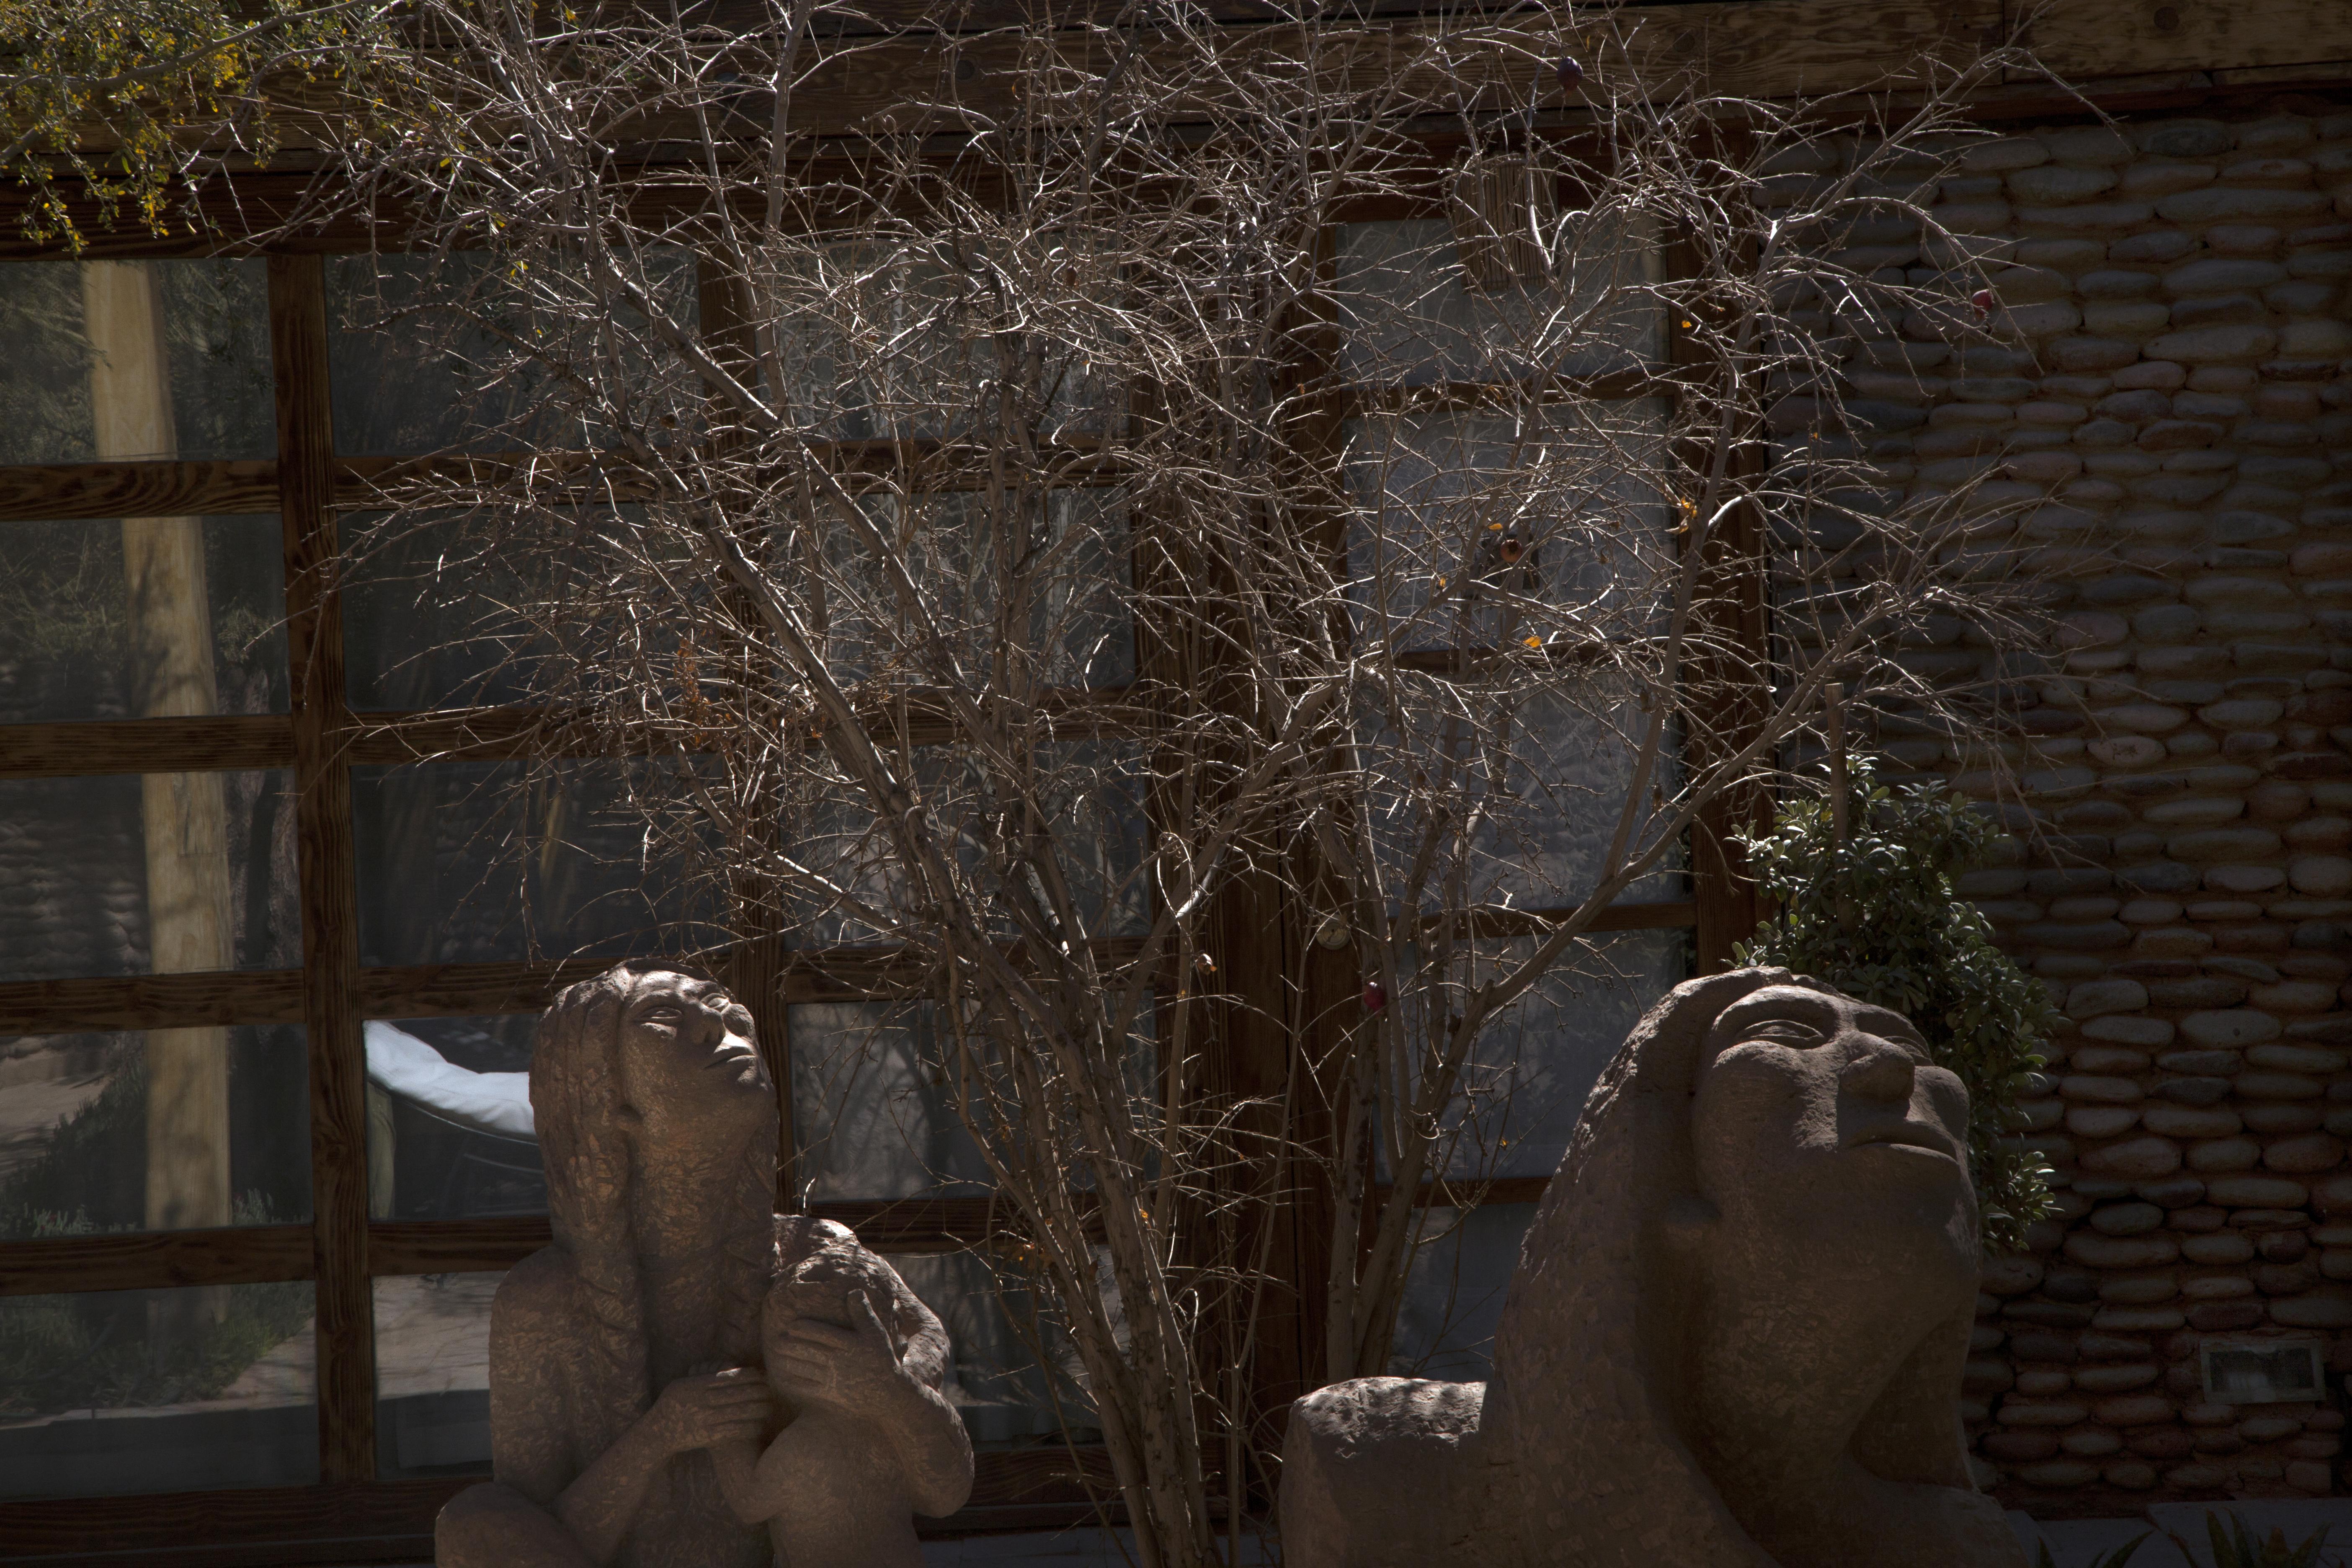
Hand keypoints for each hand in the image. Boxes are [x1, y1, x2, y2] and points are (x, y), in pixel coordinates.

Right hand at [642, 1367, 774, 1457]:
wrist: (658, 1432)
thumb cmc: (672, 1403)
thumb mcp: (683, 1384)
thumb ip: (704, 1376)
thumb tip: (731, 1367)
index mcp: (698, 1385)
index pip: (729, 1378)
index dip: (748, 1376)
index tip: (761, 1374)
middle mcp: (703, 1402)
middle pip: (738, 1393)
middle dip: (758, 1390)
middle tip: (771, 1388)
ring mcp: (706, 1420)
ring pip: (739, 1412)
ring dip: (758, 1409)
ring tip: (770, 1406)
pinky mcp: (708, 1437)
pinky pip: (733, 1431)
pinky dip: (749, 1428)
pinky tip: (759, 1425)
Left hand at [772, 1290, 910, 1415]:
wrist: (888, 1394)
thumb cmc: (882, 1359)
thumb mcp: (876, 1332)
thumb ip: (863, 1312)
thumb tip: (854, 1291)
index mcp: (848, 1344)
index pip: (821, 1333)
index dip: (804, 1328)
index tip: (791, 1325)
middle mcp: (838, 1361)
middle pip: (809, 1350)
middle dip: (791, 1345)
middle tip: (776, 1339)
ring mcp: (833, 1379)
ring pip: (806, 1368)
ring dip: (790, 1361)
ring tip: (778, 1356)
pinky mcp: (831, 1394)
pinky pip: (809, 1388)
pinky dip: (796, 1382)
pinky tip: (786, 1379)